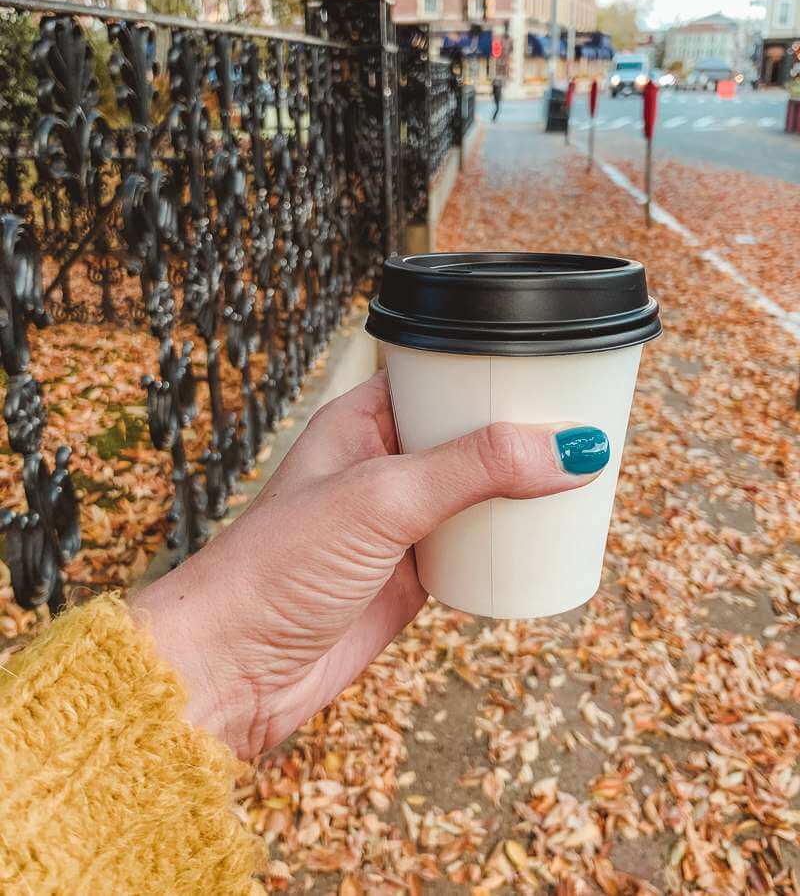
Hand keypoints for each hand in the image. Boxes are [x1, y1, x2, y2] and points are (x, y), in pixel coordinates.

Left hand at [131, 371, 606, 758]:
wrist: (233, 666)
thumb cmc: (280, 564)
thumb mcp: (383, 497)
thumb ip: (474, 469)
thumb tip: (572, 449)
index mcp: (363, 420)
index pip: (438, 376)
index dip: (492, 369)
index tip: (554, 368)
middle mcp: (383, 464)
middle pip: (468, 435)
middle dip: (521, 433)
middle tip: (586, 424)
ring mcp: (398, 522)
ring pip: (478, 493)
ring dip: (523, 489)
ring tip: (584, 475)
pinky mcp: (411, 576)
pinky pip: (476, 548)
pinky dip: (512, 543)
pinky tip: (551, 537)